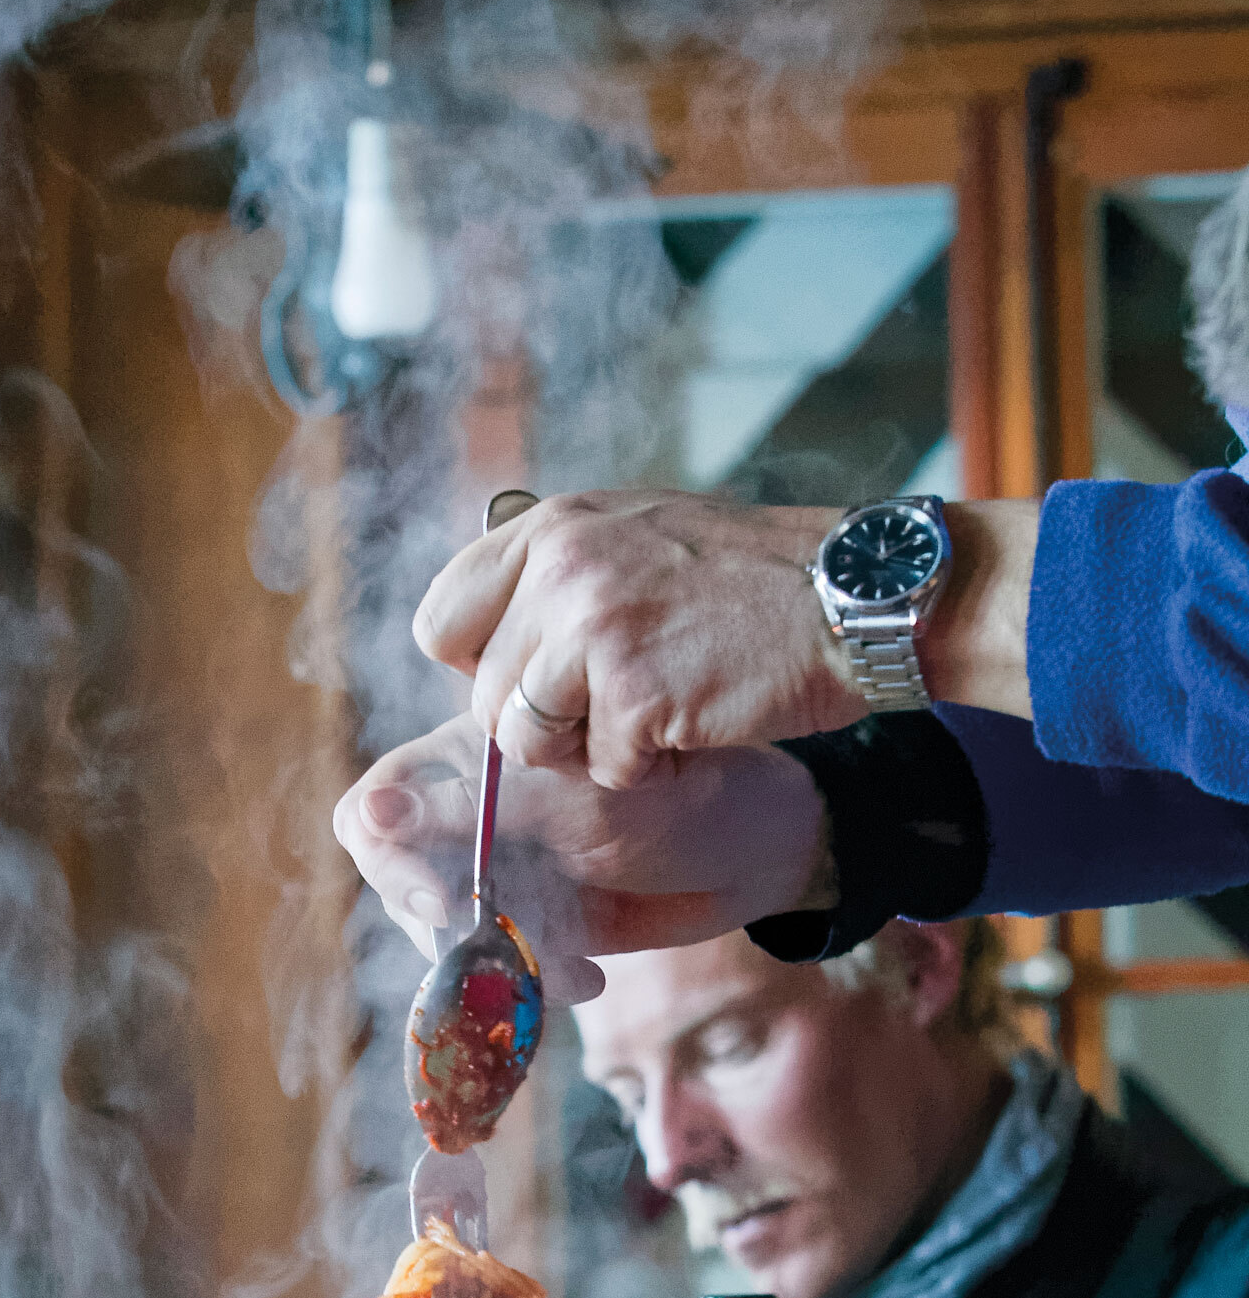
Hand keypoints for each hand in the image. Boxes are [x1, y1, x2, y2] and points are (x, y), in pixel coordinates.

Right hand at [332, 715, 830, 1000]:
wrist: (769, 850)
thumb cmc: (691, 791)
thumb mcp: (582, 803)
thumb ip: (478, 810)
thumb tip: (370, 811)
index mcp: (473, 755)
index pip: (376, 807)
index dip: (391, 862)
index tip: (447, 905)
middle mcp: (473, 810)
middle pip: (400, 882)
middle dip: (450, 931)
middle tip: (509, 956)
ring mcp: (501, 868)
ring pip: (445, 935)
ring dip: (495, 965)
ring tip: (568, 971)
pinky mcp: (533, 917)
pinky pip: (493, 966)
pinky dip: (529, 984)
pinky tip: (587, 979)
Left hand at [414, 491, 853, 786]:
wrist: (855, 595)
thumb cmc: (753, 578)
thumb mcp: (636, 535)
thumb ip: (558, 574)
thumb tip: (488, 642)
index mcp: (549, 527)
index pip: (442, 621)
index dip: (481, 668)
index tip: (535, 679)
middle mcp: (558, 568)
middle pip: (483, 697)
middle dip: (541, 726)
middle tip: (613, 710)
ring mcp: (592, 629)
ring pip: (526, 742)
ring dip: (589, 751)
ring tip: (653, 717)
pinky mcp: (633, 692)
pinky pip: (602, 769)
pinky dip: (649, 770)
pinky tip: (693, 726)